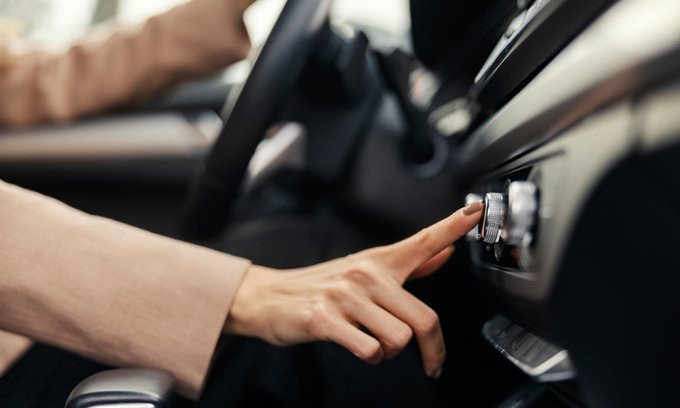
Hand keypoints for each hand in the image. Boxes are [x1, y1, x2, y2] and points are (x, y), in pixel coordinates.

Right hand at [223, 201, 483, 377]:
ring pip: (398, 339)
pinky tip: (358, 347)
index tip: (478, 211)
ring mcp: (345, 297)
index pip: (423, 240)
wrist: (268, 297)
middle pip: (423, 318)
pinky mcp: (324, 319)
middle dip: (433, 349)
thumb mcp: (366, 271)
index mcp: (378, 262)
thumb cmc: (321, 286)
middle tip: (434, 363)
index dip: (453, 226)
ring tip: (375, 346)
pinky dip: (370, 357)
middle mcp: (365, 274)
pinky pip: (368, 349)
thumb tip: (448, 250)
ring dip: (391, 353)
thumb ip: (413, 263)